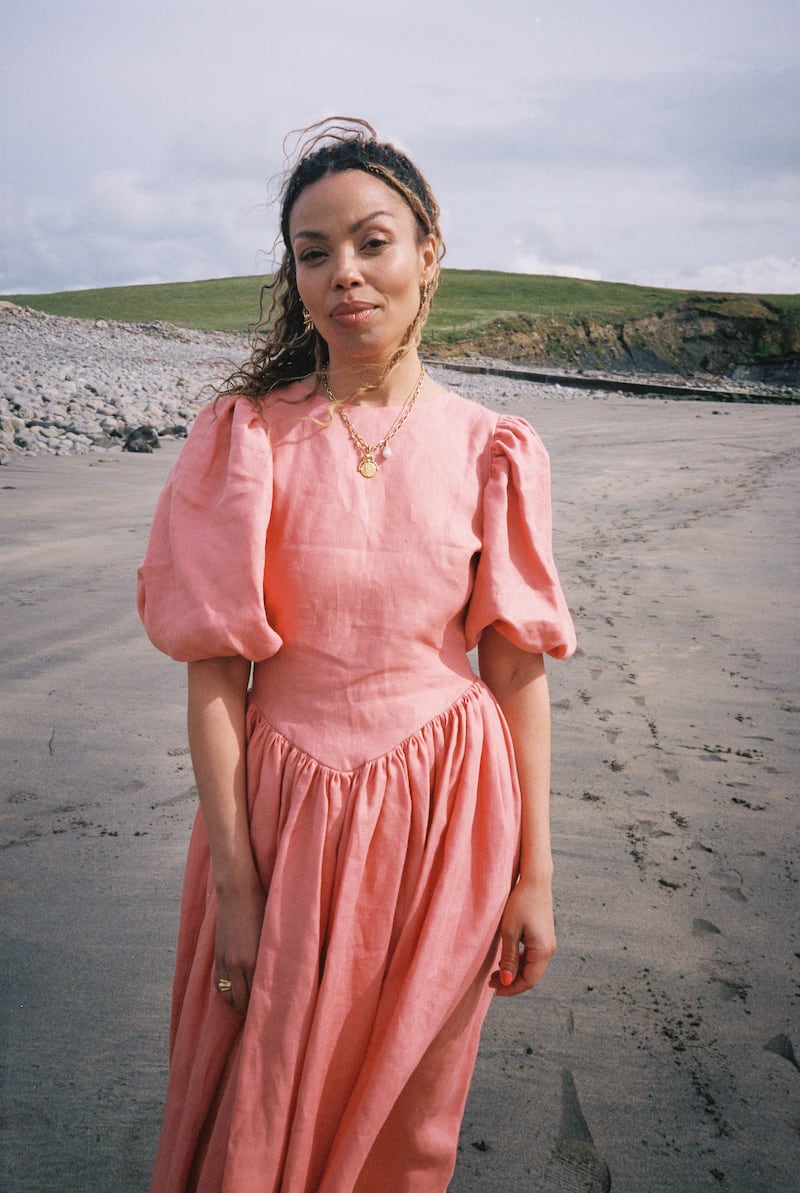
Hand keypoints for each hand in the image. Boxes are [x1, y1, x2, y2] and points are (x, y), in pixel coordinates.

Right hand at [213, 880, 265, 1014]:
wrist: (237, 891)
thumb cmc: (262, 908)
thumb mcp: (272, 934)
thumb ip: (274, 956)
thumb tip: (282, 976)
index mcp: (255, 959)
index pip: (259, 996)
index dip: (265, 1009)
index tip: (275, 1016)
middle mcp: (238, 964)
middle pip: (242, 1001)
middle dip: (250, 1012)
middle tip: (262, 1018)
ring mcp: (225, 961)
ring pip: (228, 996)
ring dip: (237, 1005)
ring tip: (247, 1009)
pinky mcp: (217, 955)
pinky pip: (218, 984)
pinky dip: (226, 993)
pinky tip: (234, 996)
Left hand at [489, 877, 555, 996]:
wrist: (534, 880)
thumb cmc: (520, 903)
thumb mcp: (510, 932)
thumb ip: (509, 958)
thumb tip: (506, 982)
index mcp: (542, 951)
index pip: (528, 981)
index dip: (511, 988)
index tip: (494, 989)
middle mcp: (549, 949)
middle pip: (531, 975)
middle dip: (511, 981)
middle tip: (490, 981)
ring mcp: (548, 942)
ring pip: (531, 966)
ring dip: (515, 971)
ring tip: (495, 972)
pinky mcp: (544, 935)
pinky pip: (532, 956)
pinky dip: (520, 961)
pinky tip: (506, 958)